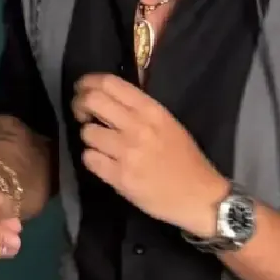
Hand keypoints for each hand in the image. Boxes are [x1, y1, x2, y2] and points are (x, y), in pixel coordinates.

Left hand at [71, 73, 228, 236]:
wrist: (199, 197)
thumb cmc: (185, 160)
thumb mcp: (168, 124)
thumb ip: (139, 109)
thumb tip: (107, 97)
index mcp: (151, 111)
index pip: (110, 83)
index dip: (88, 82)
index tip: (82, 89)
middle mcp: (137, 127)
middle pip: (92, 101)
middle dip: (79, 105)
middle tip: (82, 114)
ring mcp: (126, 152)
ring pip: (86, 132)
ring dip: (89, 137)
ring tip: (101, 144)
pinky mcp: (118, 177)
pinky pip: (89, 158)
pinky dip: (92, 159)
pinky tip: (103, 162)